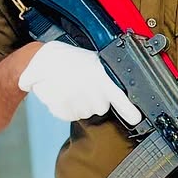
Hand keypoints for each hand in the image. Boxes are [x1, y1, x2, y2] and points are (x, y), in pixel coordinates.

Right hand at [17, 42, 141, 124]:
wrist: (42, 58)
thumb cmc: (70, 60)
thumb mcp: (93, 63)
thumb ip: (106, 80)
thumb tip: (117, 96)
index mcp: (99, 75)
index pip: (118, 95)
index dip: (127, 109)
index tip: (135, 119)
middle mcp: (88, 87)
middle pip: (100, 108)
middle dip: (93, 100)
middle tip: (82, 85)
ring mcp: (74, 98)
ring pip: (84, 113)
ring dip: (78, 104)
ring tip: (69, 87)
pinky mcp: (61, 106)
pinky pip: (69, 115)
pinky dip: (65, 107)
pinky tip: (61, 93)